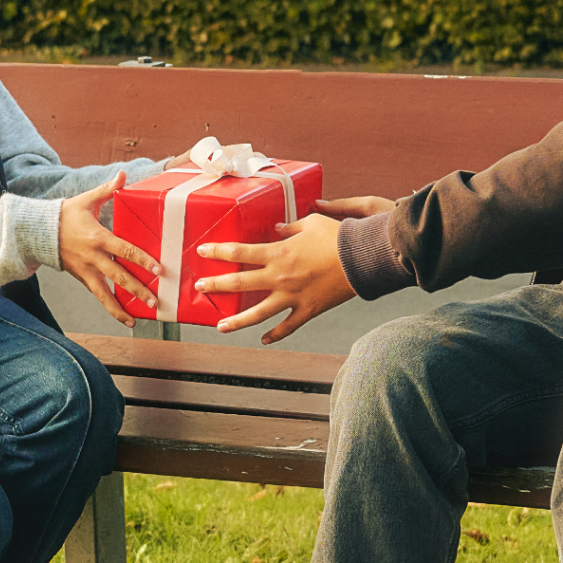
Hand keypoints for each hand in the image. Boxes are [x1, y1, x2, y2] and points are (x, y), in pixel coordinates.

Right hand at [52, 175, 160, 319]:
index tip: (158, 269)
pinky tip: (125, 317)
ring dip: (121, 308)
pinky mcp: (81, 278)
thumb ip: (107, 189)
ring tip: (137, 319)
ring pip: (105, 294)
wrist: (38, 232)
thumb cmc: (66, 214)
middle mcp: (93, 258)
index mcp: (98, 238)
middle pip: (118, 277)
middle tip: (155, 300)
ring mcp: (86, 271)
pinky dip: (110, 307)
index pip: (124, 250)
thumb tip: (123, 174)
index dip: (142, 260)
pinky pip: (98, 295)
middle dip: (137, 290)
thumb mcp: (86, 200)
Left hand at [194, 195, 393, 342]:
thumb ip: (290, 227)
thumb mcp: (311, 223)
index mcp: (278, 253)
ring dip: (237, 321)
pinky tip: (264, 339)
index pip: (239, 252)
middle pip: (239, 283)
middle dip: (216, 285)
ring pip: (257, 313)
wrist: (362, 259)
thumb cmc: (338, 237)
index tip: (202, 251)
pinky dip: (275, 334)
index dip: (218, 251)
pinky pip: (288, 327)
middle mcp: (279, 276)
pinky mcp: (307, 310)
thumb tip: (276, 229)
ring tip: (220, 327)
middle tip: (200, 288)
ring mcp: (292, 296)